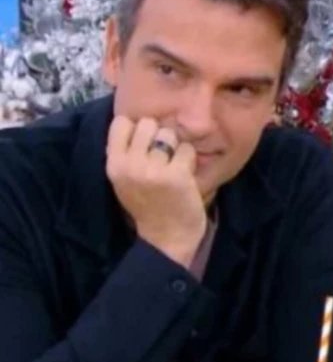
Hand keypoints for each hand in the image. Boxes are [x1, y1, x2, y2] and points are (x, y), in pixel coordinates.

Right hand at [106, 116, 206, 268]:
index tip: (144, 145)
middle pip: (148, 123)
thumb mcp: (124, 181)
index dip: (137, 129)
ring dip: (176, 147)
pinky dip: (190, 160)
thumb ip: (125, 153)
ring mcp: (155, 170)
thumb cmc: (148, 207)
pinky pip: (187, 150)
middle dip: (158, 136)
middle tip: (163, 157)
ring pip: (169, 134)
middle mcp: (131, 165)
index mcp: (114, 164)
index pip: (122, 122)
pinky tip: (186, 175)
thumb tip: (137, 121)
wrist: (167, 239)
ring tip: (174, 166)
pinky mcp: (178, 176)